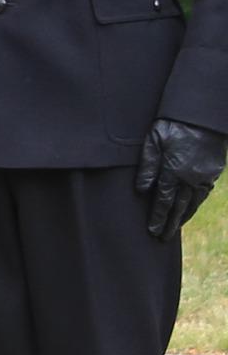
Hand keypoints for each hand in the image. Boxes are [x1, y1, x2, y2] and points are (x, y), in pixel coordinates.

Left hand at [135, 118, 224, 238]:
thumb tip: (141, 191)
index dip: (157, 217)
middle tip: (162, 238)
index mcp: (173, 171)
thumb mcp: (153, 141)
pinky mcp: (213, 171)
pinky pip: (203, 193)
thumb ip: (147, 166)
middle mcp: (190, 177)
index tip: (152, 231)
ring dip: (184, 217)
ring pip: (194, 202)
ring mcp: (204, 176)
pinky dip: (196, 204)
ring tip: (175, 228)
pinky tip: (190, 209)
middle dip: (170, 223)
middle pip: (179, 206)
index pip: (163, 200)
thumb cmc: (172, 125)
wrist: (203, 116)